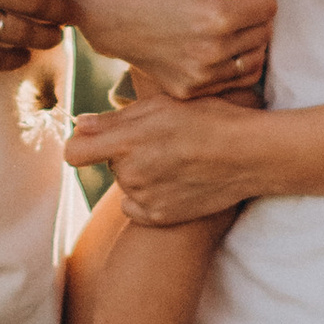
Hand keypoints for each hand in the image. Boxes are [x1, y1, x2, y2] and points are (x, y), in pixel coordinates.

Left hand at [67, 92, 271, 223]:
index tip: (93, 142)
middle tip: (161, 142)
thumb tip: (79, 125)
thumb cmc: (208, 119)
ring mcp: (144, 199)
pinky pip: (136, 207)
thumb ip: (114, 119)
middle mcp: (131, 173)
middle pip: (109, 164)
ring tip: (176, 161)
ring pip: (127, 183)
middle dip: (126, 153)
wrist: (248, 155)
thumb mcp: (162, 106)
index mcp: (127, 142)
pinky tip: (176, 183)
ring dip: (141, 173)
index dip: (82, 145)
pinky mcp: (159, 217)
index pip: (75, 153)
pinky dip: (149, 197)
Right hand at [72, 0, 278, 99]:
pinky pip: (236, 82)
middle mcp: (212, 52)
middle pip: (264, 33)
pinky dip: (239, 64)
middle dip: (260, 12)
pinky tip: (225, 46)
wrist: (108, 18)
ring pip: (256, 60)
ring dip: (254, 39)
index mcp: (216, 18)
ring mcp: (201, 76)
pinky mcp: (191, 91)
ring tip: (237, 23)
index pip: (268, 6)